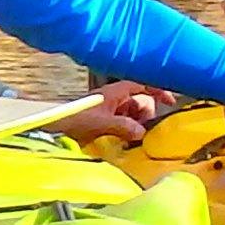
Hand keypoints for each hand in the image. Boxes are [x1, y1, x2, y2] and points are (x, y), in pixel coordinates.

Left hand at [50, 83, 175, 144]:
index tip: (170, 102)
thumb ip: (124, 126)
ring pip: (133, 115)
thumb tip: (142, 133)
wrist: (54, 125)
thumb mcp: (102, 122)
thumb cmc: (76, 118)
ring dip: (135, 125)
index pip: (145, 84)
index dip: (159, 90)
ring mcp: (111, 108)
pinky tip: (122, 140)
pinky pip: (124, 122)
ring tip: (129, 138)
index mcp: (117, 91)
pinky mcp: (106, 119)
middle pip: (142, 102)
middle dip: (144, 116)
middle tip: (140, 131)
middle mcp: (116, 97)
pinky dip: (127, 130)